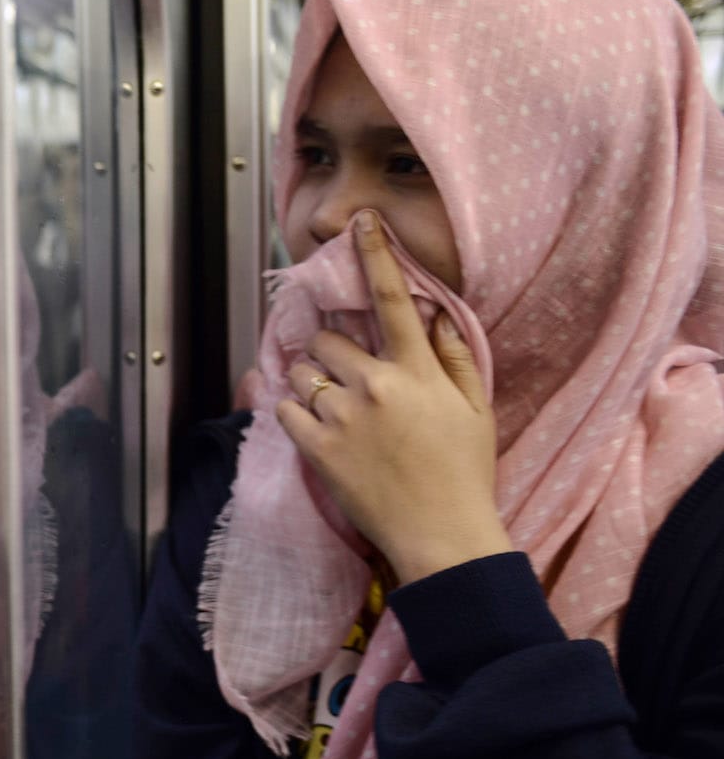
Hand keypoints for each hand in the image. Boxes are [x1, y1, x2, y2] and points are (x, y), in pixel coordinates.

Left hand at [274, 211, 511, 585]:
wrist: (442, 535)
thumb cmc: (464, 473)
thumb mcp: (474, 409)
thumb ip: (454, 357)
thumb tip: (435, 315)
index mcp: (416, 371)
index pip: (392, 300)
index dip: (374, 256)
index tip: (361, 223)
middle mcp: (375, 385)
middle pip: (328, 337)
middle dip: (331, 350)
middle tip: (348, 377)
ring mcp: (342, 417)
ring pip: (301, 371)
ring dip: (310, 380)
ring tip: (333, 406)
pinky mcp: (316, 449)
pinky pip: (285, 409)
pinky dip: (294, 411)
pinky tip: (316, 426)